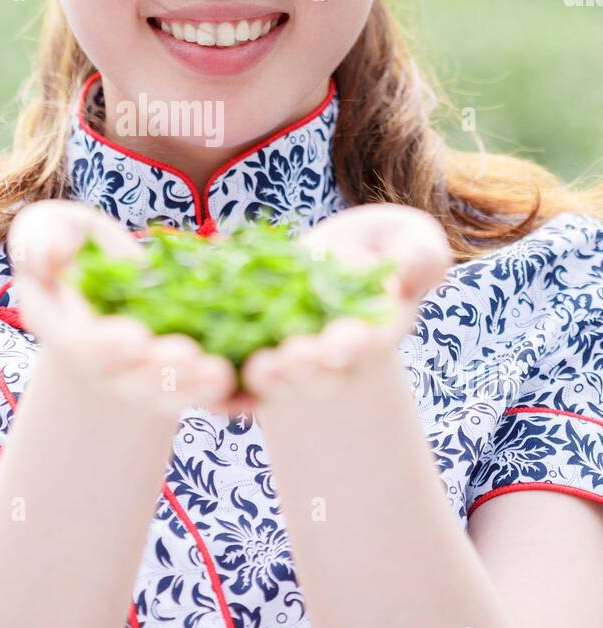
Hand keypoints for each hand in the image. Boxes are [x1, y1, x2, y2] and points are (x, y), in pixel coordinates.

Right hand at [6, 200, 238, 419]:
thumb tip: (48, 256)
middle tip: (186, 358)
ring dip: (194, 387)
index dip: (106, 348)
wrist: (109, 274)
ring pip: (169, 393)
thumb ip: (40, 242)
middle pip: (130, 380)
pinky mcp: (182, 374)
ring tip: (220, 373)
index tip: (134, 339)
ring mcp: (143, 375)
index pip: (81, 348)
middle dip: (159, 373)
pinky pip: (202, 390)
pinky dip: (224, 390)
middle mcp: (103, 365)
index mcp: (64, 331)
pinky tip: (247, 377)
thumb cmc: (73, 243)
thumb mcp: (50, 230)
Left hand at [239, 203, 452, 407]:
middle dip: (305, 370)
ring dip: (266, 383)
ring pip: (275, 386)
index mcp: (372, 334)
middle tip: (292, 361)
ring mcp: (287, 367)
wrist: (325, 262)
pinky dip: (218, 389)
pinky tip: (205, 378)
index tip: (341, 343)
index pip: (367, 345)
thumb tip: (411, 272)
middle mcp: (330, 362)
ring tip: (257, 369)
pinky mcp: (246, 364)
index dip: (354, 346)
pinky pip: (230, 387)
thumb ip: (421, 255)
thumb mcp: (406, 238)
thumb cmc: (375, 248)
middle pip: (318, 375)